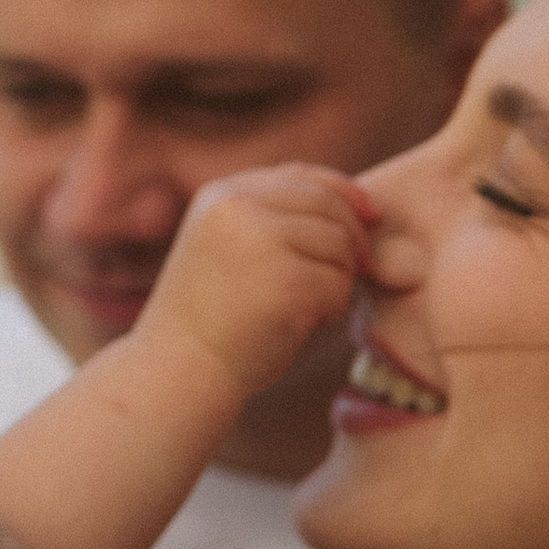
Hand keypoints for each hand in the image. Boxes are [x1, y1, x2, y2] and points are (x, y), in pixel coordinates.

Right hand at [138, 166, 371, 411]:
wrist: (178, 372)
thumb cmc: (209, 320)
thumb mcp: (227, 249)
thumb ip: (270, 220)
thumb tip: (353, 206)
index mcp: (221, 195)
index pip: (300, 176)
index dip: (344, 192)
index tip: (370, 216)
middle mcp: (239, 207)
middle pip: (327, 204)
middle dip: (352, 239)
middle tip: (357, 273)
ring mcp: (262, 241)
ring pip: (339, 244)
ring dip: (338, 280)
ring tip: (307, 309)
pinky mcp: (286, 280)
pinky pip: (338, 284)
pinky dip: (332, 309)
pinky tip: (303, 326)